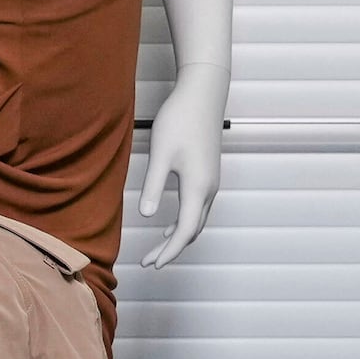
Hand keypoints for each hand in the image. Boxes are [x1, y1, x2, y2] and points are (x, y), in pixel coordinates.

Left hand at [134, 65, 227, 268]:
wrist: (203, 93)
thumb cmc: (180, 119)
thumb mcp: (162, 154)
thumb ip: (154, 186)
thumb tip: (148, 216)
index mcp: (198, 187)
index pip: (185, 231)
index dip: (169, 252)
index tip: (152, 265)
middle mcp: (209, 189)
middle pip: (193, 230)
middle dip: (172, 250)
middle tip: (148, 262)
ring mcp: (211, 182)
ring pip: (197, 220)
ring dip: (178, 237)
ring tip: (156, 250)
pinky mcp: (208, 173)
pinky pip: (198, 208)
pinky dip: (184, 222)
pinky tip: (168, 224)